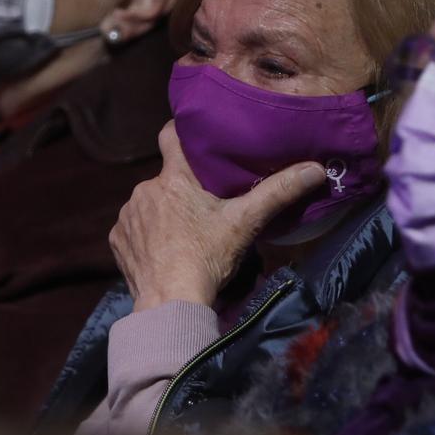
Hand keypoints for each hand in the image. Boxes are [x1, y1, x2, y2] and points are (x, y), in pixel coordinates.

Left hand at [110, 122, 327, 310]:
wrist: (171, 303)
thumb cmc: (207, 258)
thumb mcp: (246, 223)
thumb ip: (279, 192)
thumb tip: (316, 168)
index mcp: (173, 178)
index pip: (169, 135)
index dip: (181, 132)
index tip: (194, 138)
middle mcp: (144, 190)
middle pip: (165, 178)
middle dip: (180, 188)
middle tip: (202, 206)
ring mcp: (128, 216)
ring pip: (148, 204)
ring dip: (161, 212)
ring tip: (181, 232)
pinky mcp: (117, 241)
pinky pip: (133, 228)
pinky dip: (146, 235)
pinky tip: (162, 250)